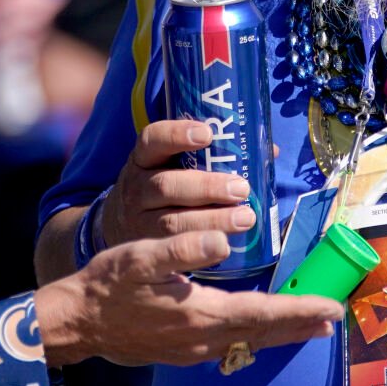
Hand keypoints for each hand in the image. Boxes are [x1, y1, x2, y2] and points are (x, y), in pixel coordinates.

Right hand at [34, 231, 341, 366]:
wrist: (77, 322)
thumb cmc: (108, 286)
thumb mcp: (141, 258)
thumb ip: (183, 249)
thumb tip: (223, 239)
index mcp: (201, 314)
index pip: (263, 312)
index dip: (299, 308)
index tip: (330, 307)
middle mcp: (203, 339)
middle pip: (263, 332)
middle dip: (299, 324)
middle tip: (331, 317)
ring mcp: (193, 349)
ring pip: (249, 341)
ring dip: (280, 331)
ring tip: (306, 323)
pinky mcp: (182, 350)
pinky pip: (231, 344)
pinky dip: (254, 335)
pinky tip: (258, 328)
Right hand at [101, 119, 255, 246]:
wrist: (117, 225)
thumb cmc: (160, 186)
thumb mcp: (170, 165)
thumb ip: (212, 156)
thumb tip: (269, 150)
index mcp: (143, 159)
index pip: (152, 140)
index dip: (177, 134)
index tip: (207, 134)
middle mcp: (136, 187)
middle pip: (166, 184)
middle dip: (207, 187)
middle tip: (241, 189)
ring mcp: (138, 220)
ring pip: (171, 222)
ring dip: (211, 221)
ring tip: (245, 219)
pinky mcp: (146, 250)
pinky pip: (172, 251)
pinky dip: (200, 251)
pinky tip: (226, 249)